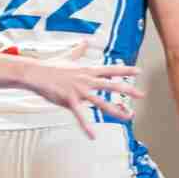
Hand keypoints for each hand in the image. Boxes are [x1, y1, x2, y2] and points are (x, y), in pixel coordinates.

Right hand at [25, 61, 144, 136]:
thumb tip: (85, 41)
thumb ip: (79, 50)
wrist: (36, 73)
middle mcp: (87, 80)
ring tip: (129, 116)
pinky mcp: (70, 101)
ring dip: (117, 110)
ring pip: (102, 102)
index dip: (125, 70)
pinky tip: (93, 136)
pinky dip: (87, 127)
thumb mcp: (68, 56)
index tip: (139, 71)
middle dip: (129, 89)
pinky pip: (80, 116)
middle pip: (112, 85)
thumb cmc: (51, 65)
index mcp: (88, 70)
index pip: (111, 69)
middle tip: (142, 94)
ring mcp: (79, 91)